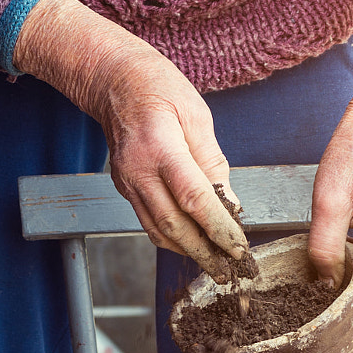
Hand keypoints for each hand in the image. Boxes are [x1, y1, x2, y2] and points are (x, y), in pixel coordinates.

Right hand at [14, 0, 250, 282]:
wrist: (113, 81)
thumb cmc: (158, 88)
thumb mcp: (197, 115)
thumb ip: (213, 162)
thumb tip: (230, 203)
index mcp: (161, 147)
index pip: (194, 200)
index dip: (219, 229)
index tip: (240, 247)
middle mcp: (139, 170)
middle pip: (174, 225)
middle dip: (205, 253)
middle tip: (229, 271)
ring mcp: (127, 182)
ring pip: (158, 231)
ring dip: (188, 253)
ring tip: (215, 266)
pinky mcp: (123, 188)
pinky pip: (149, 222)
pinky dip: (171, 239)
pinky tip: (191, 245)